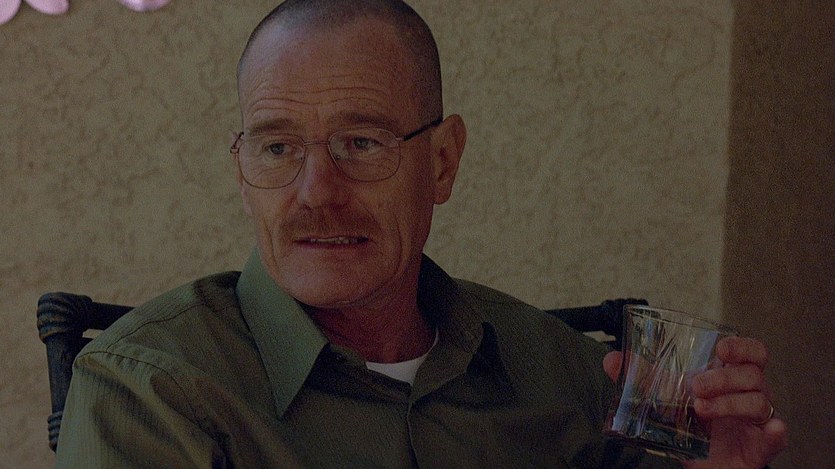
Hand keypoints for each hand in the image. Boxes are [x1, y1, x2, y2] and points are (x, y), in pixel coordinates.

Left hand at [603, 336, 787, 467]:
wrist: (702, 466)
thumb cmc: (692, 427)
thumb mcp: (665, 401)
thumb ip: (641, 380)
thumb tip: (612, 360)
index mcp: (732, 378)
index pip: (752, 353)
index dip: (742, 347)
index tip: (720, 348)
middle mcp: (749, 396)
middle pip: (753, 375)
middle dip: (724, 378)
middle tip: (696, 387)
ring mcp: (756, 422)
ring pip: (760, 402)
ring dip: (731, 403)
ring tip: (701, 410)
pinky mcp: (761, 447)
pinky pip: (777, 437)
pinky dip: (775, 433)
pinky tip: (770, 430)